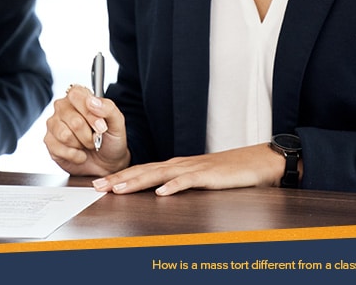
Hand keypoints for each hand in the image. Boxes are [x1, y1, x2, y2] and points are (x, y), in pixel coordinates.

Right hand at [43, 84, 129, 176]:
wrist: (107, 162)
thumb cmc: (110, 139)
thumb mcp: (117, 122)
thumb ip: (108, 107)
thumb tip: (92, 101)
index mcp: (79, 97)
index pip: (76, 95)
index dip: (89, 113)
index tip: (101, 125)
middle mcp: (63, 107)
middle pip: (74, 121)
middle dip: (89, 135)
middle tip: (95, 138)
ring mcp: (54, 124)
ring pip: (65, 136)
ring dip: (81, 145)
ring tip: (86, 144)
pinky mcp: (49, 141)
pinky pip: (60, 149)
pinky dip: (75, 155)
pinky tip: (79, 152)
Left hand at [94, 143, 285, 195]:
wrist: (258, 162)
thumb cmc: (228, 172)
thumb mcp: (197, 179)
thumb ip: (177, 183)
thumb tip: (156, 192)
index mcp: (175, 166)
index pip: (141, 171)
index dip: (119, 177)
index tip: (99, 185)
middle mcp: (179, 164)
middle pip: (143, 171)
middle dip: (118, 179)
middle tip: (96, 186)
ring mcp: (194, 169)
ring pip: (159, 174)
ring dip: (137, 181)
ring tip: (118, 188)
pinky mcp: (209, 175)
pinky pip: (188, 181)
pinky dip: (174, 186)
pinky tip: (161, 192)